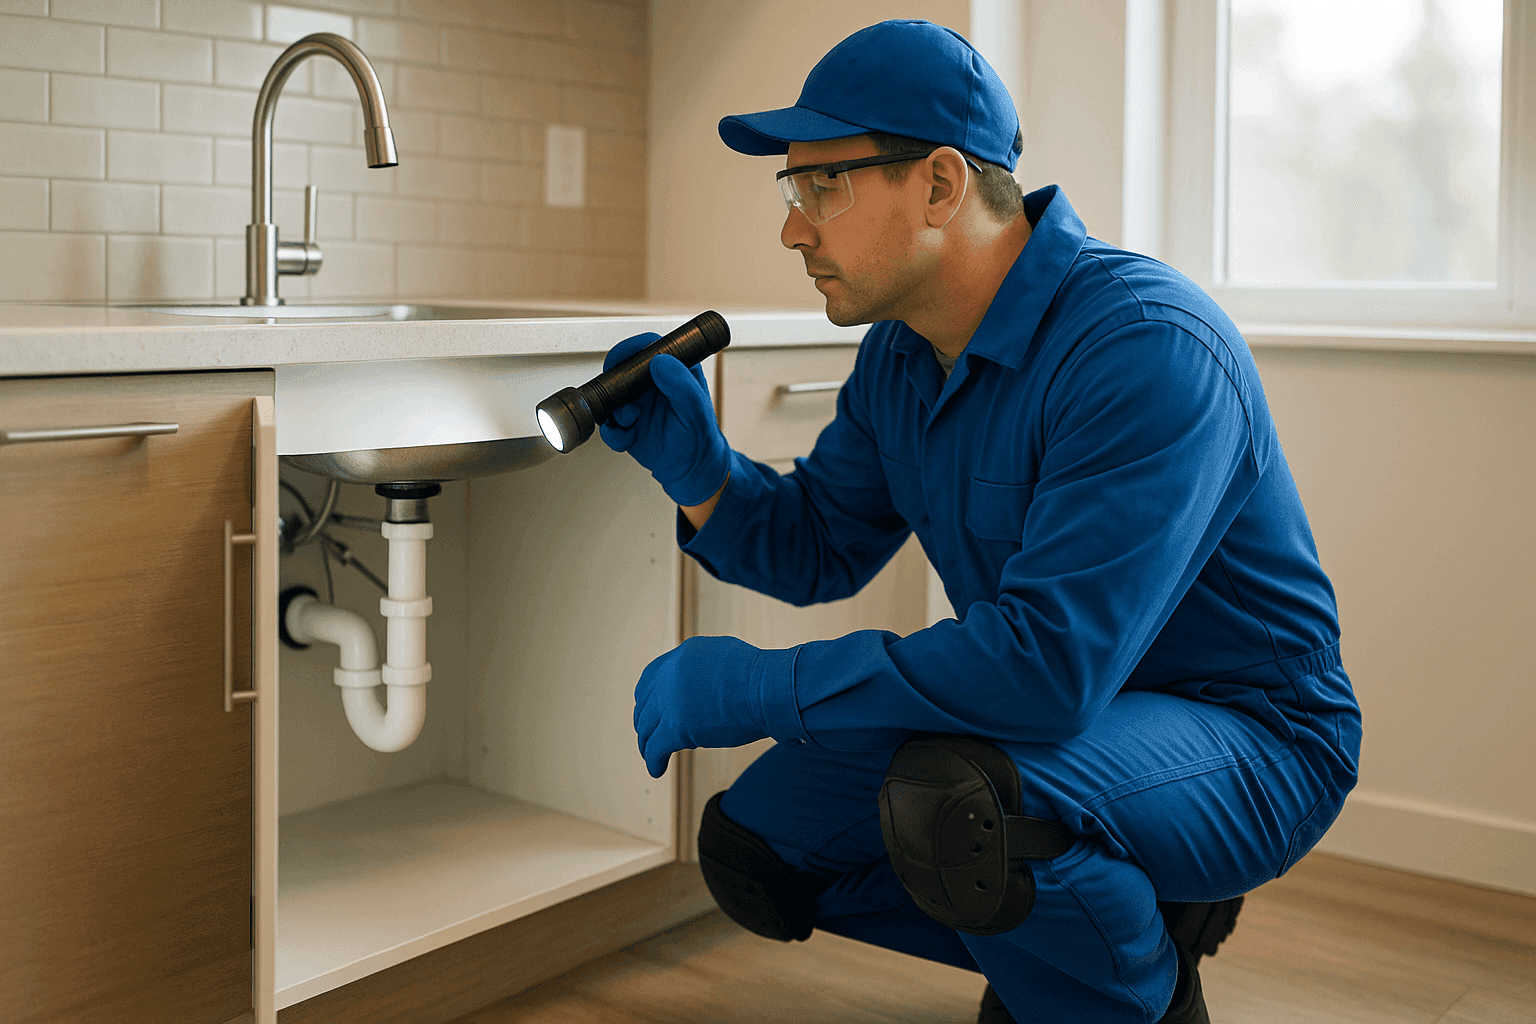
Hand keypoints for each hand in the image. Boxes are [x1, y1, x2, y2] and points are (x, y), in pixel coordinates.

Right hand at [598, 332, 730, 506]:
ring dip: (615, 411)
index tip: (622, 357)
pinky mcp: (625, 425)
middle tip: (623, 399)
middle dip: (614, 384)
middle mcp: (650, 384)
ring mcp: (636, 403)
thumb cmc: (700, 436)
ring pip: (610, 397)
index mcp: (671, 371)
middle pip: (620, 369)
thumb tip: (660, 360)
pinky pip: (608, 425)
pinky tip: (628, 439)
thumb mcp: (697, 409)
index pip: (648, 346)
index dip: (632, 348)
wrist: (691, 468)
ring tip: (632, 422)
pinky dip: (613, 434)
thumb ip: (682, 384)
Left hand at [634, 636, 767, 777]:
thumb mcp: (727, 658)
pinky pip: (655, 747)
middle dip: (646, 722)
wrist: (770, 690)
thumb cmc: (762, 678)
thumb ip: (707, 669)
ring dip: (647, 744)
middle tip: (650, 735)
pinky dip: (654, 760)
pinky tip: (658, 769)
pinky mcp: (676, 726)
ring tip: (652, 756)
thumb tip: (707, 683)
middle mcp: (672, 674)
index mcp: (684, 656)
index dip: (648, 698)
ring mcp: (671, 700)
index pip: (652, 677)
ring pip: (647, 727)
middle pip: (645, 703)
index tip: (649, 710)